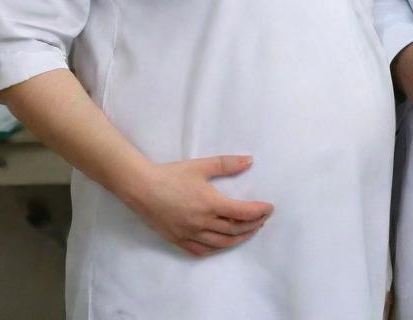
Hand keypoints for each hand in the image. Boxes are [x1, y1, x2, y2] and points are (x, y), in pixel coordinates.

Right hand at [127, 155, 273, 256]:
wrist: (142, 188)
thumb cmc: (172, 175)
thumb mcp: (201, 166)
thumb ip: (227, 164)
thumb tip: (250, 160)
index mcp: (211, 204)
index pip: (242, 213)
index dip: (259, 211)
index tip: (270, 208)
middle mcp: (203, 223)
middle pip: (235, 230)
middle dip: (253, 225)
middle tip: (263, 219)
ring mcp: (191, 234)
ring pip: (221, 243)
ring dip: (239, 239)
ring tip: (249, 231)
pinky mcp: (179, 240)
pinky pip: (202, 251)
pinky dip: (217, 249)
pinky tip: (223, 244)